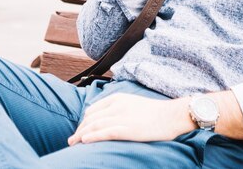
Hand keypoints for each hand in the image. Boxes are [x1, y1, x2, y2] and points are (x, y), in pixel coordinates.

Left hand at [67, 93, 194, 145]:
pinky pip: (106, 132)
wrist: (171, 115)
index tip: (80, 131)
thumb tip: (105, 119)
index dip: (83, 122)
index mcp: (117, 99)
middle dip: (79, 129)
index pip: (92, 110)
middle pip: (91, 119)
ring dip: (81, 135)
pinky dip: (93, 136)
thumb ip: (118, 108)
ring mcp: (122, 117)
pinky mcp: (128, 129)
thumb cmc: (154, 112)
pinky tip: (84, 141)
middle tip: (71, 140)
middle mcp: (116, 106)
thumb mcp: (132, 103)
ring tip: (73, 143)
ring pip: (95, 126)